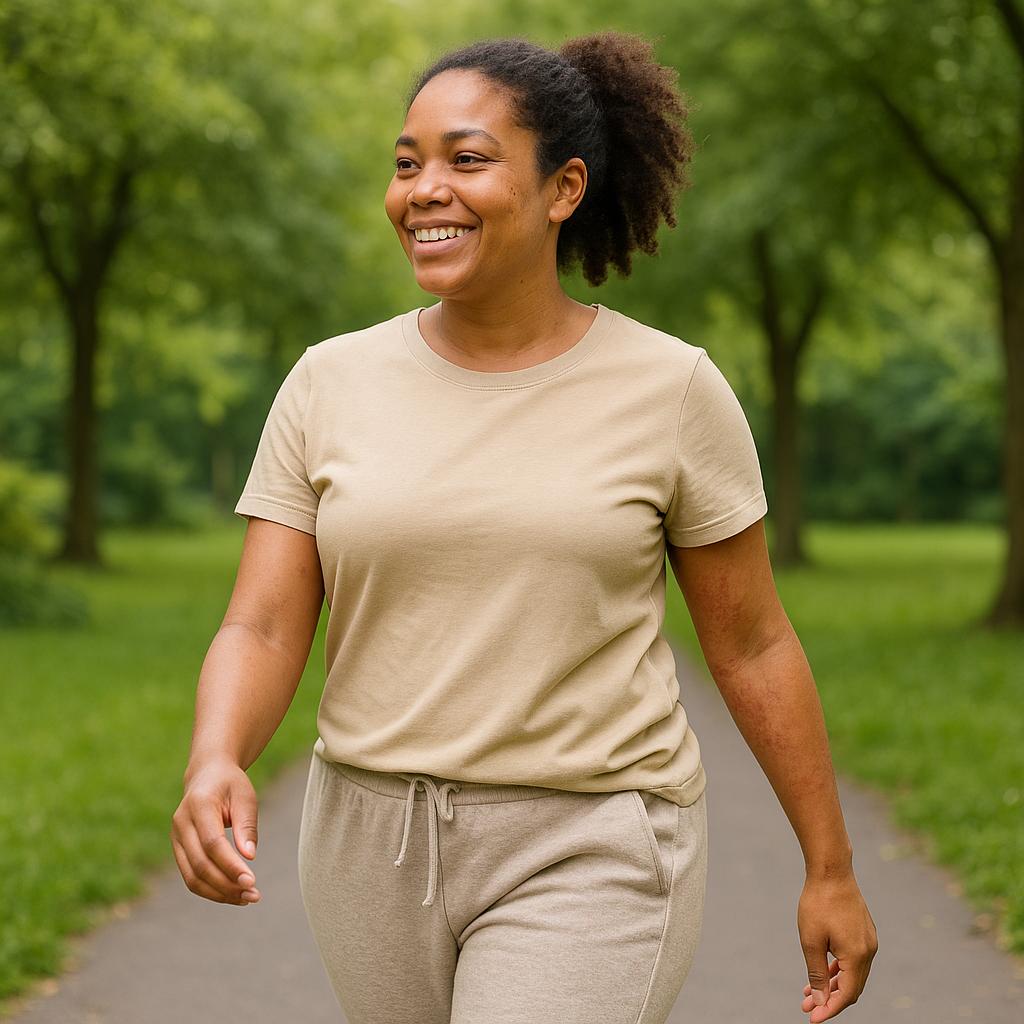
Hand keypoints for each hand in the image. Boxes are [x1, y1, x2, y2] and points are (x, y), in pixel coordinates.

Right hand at [171, 757, 261, 905]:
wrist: (207, 774)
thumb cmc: (230, 784)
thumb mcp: (245, 796)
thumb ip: (246, 825)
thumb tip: (249, 857)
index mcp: (198, 805)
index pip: (212, 844)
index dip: (231, 865)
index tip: (252, 881)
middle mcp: (181, 823)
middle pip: (200, 865)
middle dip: (227, 885)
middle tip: (254, 895)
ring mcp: (175, 838)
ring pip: (192, 877)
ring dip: (219, 893)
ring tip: (246, 899)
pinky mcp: (178, 850)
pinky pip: (191, 876)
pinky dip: (211, 889)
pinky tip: (232, 894)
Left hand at [797, 870, 877, 1019]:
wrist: (831, 870)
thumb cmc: (818, 903)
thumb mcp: (811, 940)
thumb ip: (816, 973)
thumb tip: (821, 1000)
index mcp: (857, 956)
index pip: (847, 994)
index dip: (830, 1009)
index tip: (813, 1018)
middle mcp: (868, 951)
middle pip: (851, 987)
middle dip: (829, 999)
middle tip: (806, 1007)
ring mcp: (868, 941)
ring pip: (852, 973)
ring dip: (832, 985)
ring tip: (809, 993)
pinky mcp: (863, 932)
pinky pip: (852, 959)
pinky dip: (838, 969)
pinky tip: (822, 972)